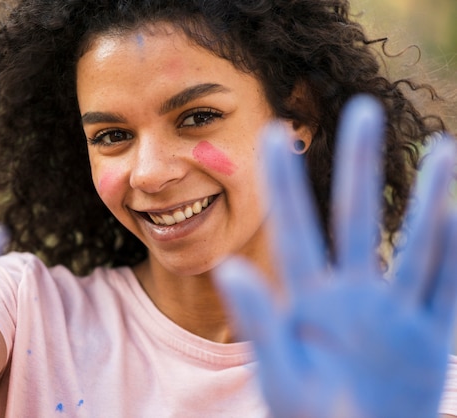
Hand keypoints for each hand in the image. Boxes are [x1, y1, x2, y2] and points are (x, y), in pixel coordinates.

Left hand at [215, 96, 456, 417]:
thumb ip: (259, 322)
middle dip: (358, 164)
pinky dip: (454, 250)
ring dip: (429, 196)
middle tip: (362, 108)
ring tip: (441, 145)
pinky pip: (444, 287)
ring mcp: (392, 313)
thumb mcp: (279, 374)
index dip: (283, 180)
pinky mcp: (426, 338)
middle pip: (356, 216)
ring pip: (415, 242)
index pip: (294, 226)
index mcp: (308, 300)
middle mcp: (351, 295)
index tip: (273, 131)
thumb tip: (227, 267)